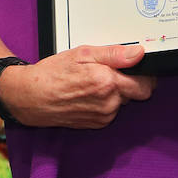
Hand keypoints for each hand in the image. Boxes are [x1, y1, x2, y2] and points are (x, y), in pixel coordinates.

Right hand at [0, 44, 155, 128]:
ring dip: (116, 92)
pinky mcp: (97, 124)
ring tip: (94, 81)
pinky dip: (106, 102)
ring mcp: (103, 116)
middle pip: (137, 94)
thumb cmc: (53, 73)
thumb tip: (138, 54)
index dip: (144, 74)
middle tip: (112, 71)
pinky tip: (89, 93)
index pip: (146, 84)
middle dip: (131, 82)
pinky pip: (111, 111)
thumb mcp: (82, 53)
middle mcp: (108, 103)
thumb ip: (114, 54)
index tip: (136, 67)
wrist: (31, 97)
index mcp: (108, 83)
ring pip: (123, 102)